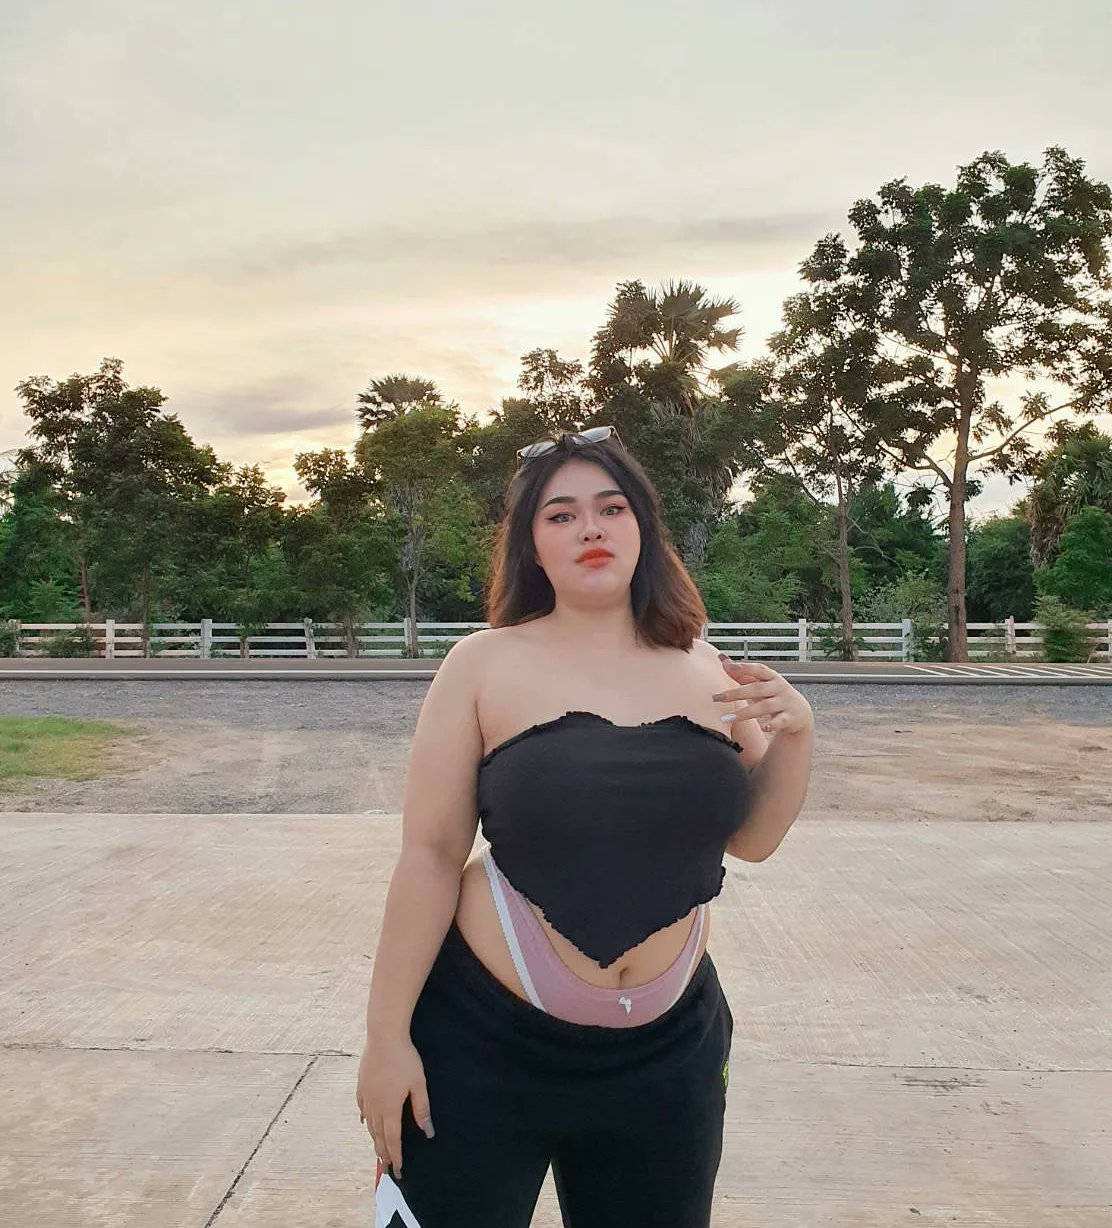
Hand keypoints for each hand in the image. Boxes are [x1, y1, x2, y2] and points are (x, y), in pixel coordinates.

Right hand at [356, 1035, 433, 1180]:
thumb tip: (427, 1132)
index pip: (393, 1139)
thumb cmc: (405, 1058)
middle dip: (384, 1153)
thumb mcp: (418, 1083)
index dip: (396, 1156)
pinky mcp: (361, 1085)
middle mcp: (375, 1106)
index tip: (398, 1170)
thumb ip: (422, 1108)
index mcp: (390, 1108)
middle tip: (387, 1167)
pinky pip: (363, 1109)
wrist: (383, 1037)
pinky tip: (367, 1123)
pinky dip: (366, 1120)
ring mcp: (366, 1096)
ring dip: (374, 1139)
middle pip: (379, 1136)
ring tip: (378, 1151)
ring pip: (370, 1124)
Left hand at [712, 655, 813, 735]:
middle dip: (737, 693)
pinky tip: (763, 728)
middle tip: (717, 698)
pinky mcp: (789, 718)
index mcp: (771, 677)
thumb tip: (721, 658)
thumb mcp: (760, 682)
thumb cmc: (773, 694)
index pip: (758, 669)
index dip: (745, 667)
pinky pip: (780, 721)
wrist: (800, 712)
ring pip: (765, 706)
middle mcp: (778, 688)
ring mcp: (785, 703)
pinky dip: (772, 725)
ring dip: (745, 712)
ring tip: (727, 718)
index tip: (729, 667)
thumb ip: (741, 672)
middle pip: (757, 688)